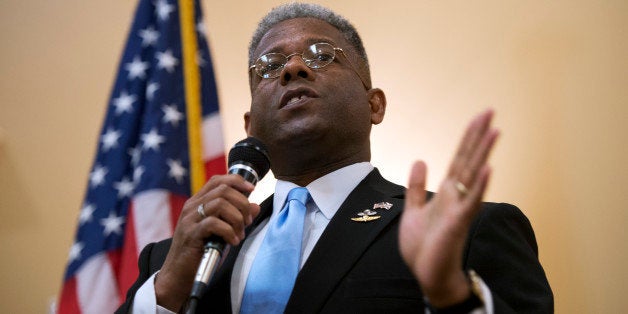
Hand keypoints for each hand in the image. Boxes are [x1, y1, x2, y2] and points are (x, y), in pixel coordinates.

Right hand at [154, 174, 259, 310]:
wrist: (177, 275)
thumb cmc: (201, 252)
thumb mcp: (222, 231)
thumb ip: (236, 217)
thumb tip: (255, 206)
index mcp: (198, 202)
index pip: (218, 180)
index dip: (237, 181)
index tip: (252, 190)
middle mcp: (192, 207)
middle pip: (223, 190)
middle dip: (242, 204)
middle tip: (247, 222)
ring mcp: (190, 219)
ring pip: (220, 204)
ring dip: (237, 218)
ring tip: (239, 234)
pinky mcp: (191, 234)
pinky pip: (214, 223)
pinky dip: (229, 231)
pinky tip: (232, 242)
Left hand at [398, 109, 498, 306]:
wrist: (427, 275)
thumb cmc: (424, 247)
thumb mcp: (413, 210)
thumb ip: (416, 186)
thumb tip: (420, 160)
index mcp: (445, 192)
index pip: (459, 158)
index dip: (468, 137)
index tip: (479, 117)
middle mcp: (456, 196)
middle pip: (468, 159)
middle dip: (478, 136)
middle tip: (491, 111)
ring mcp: (459, 208)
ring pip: (473, 175)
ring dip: (484, 153)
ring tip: (496, 131)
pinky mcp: (458, 223)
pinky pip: (471, 201)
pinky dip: (478, 185)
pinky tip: (487, 169)